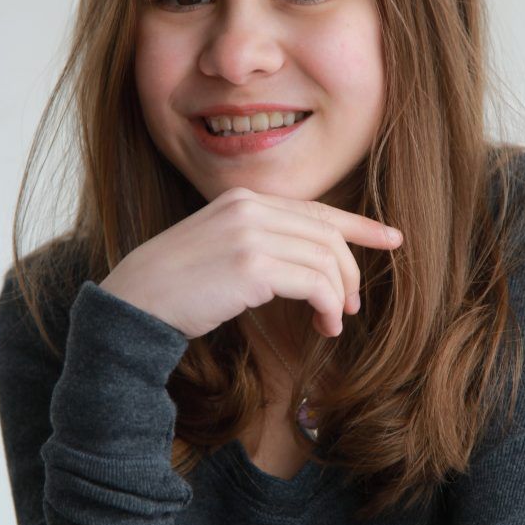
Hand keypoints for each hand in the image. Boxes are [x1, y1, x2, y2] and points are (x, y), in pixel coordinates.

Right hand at [99, 186, 402, 339]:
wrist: (134, 303)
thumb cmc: (175, 287)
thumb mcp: (218, 249)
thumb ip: (258, 241)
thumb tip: (310, 263)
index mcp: (241, 200)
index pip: (314, 208)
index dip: (358, 225)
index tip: (390, 239)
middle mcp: (248, 208)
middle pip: (327, 233)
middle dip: (350, 270)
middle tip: (353, 304)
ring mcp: (248, 233)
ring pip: (325, 258)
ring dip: (340, 294)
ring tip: (335, 321)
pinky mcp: (251, 265)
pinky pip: (313, 282)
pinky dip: (328, 305)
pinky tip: (325, 325)